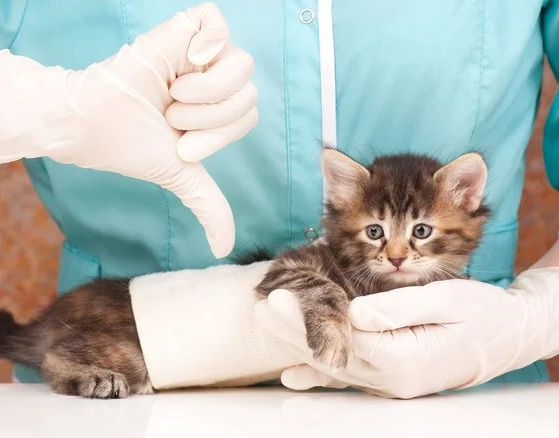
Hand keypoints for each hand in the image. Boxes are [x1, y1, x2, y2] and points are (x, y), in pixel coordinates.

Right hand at [0, 2, 256, 257]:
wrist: (90, 123)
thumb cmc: (130, 145)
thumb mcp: (181, 176)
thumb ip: (208, 205)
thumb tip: (224, 249)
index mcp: (217, 108)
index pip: (248, 117)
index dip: (219, 136)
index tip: (180, 142)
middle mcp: (213, 78)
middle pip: (249, 94)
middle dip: (209, 120)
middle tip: (172, 119)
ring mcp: (198, 53)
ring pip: (240, 66)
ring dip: (204, 95)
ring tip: (170, 97)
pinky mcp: (181, 30)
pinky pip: (216, 21)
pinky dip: (209, 44)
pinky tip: (188, 61)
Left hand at [255, 267, 558, 398]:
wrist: (505, 337)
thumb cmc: (481, 313)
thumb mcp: (447, 301)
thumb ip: (398, 308)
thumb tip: (354, 313)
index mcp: (402, 358)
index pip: (342, 337)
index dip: (306, 318)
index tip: (277, 297)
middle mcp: (390, 378)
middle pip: (330, 352)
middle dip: (292, 329)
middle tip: (261, 305)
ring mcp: (388, 382)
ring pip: (333, 364)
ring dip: (298, 344)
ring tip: (267, 322)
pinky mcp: (389, 376)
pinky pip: (346, 377)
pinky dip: (317, 373)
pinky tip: (292, 375)